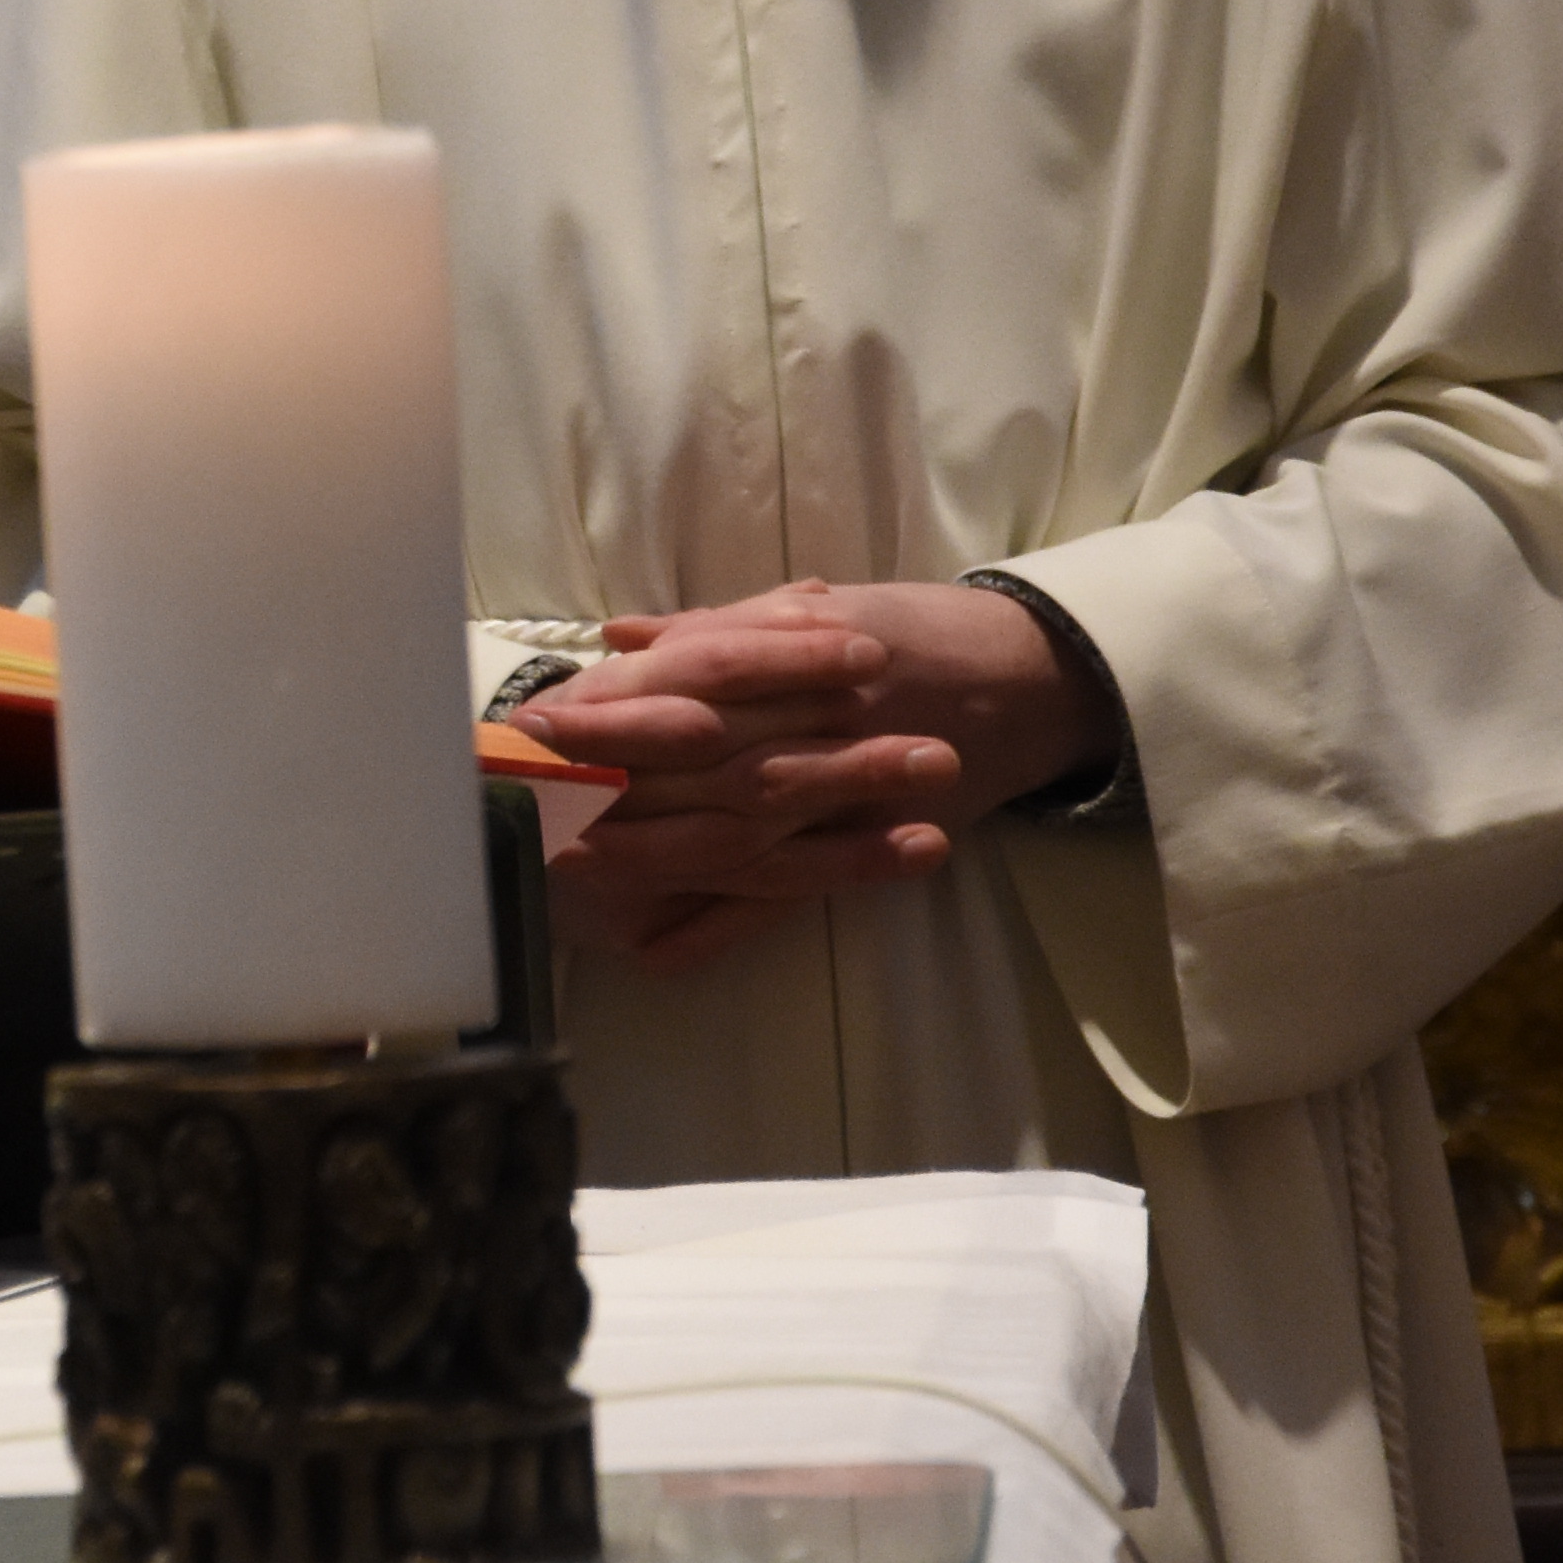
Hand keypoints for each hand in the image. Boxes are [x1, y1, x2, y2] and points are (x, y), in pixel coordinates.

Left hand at [516, 578, 1122, 977]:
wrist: (1032, 676)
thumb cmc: (912, 633)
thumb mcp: (819, 610)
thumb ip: (717, 626)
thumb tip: (618, 634)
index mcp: (797, 661)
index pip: (690, 685)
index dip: (613, 706)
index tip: (536, 722)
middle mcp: (816, 728)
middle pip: (702, 763)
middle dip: (616, 783)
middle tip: (530, 804)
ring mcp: (841, 797)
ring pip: (739, 833)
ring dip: (650, 854)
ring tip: (569, 868)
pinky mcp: (862, 849)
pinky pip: (785, 897)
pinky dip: (719, 926)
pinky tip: (652, 952)